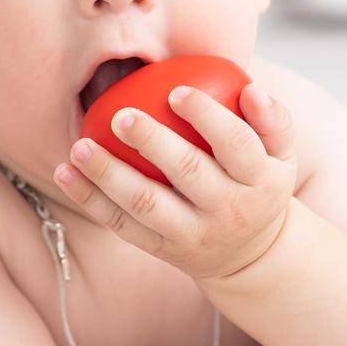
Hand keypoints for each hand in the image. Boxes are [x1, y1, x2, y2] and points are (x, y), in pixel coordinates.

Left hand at [54, 81, 296, 279]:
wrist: (252, 256)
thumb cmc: (258, 184)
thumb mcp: (281, 156)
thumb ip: (272, 119)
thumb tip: (250, 89)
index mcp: (260, 180)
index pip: (236, 145)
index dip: (207, 117)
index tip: (176, 91)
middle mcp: (227, 210)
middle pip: (188, 173)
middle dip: (153, 143)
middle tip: (122, 115)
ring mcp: (191, 234)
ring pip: (145, 204)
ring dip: (108, 174)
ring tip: (81, 147)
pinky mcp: (161, 248)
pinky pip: (120, 223)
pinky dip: (89, 199)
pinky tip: (65, 172)